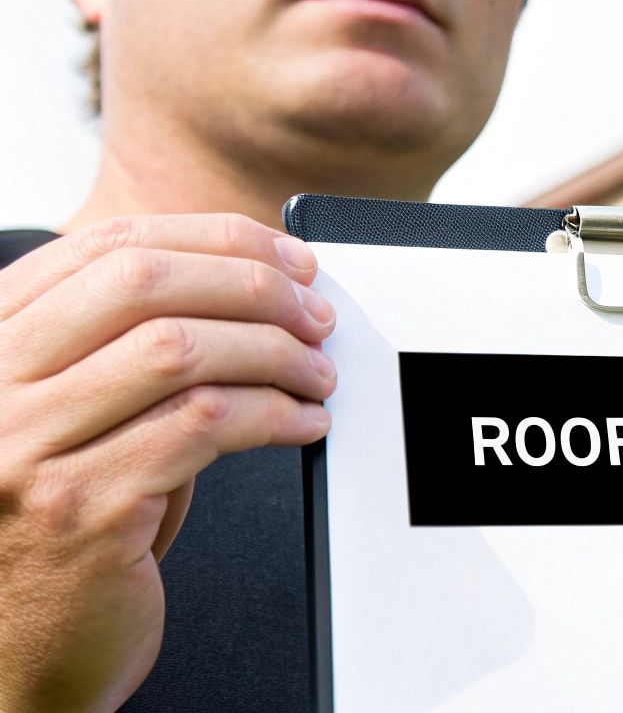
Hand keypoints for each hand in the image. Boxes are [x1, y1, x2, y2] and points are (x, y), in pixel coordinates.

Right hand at [0, 214, 336, 712]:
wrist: (20, 658)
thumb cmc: (63, 530)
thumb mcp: (78, 419)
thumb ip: (128, 350)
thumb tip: (258, 287)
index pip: (105, 249)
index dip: (211, 239)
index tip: (284, 256)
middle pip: (144, 284)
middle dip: (253, 286)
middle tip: (315, 312)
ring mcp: (24, 451)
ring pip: (181, 350)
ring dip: (275, 352)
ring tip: (317, 374)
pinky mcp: (82, 511)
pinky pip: (205, 426)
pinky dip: (275, 414)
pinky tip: (305, 423)